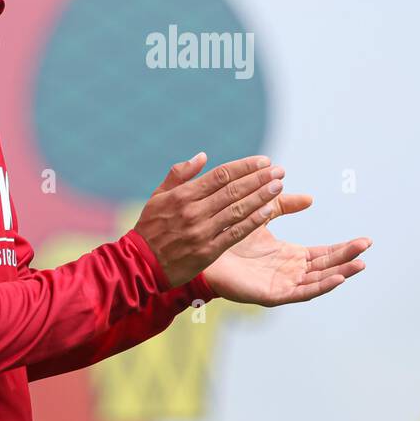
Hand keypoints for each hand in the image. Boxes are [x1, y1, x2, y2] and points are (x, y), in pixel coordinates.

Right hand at [133, 152, 289, 287]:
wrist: (140, 264)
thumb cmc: (150, 228)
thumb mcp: (158, 196)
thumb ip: (179, 174)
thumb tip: (203, 156)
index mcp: (183, 195)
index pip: (221, 175)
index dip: (245, 166)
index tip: (264, 161)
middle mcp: (194, 211)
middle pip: (233, 190)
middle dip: (259, 179)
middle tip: (279, 170)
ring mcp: (202, 231)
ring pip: (238, 209)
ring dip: (261, 197)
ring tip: (279, 187)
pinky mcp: (208, 251)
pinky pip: (235, 233)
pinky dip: (253, 220)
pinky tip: (269, 211)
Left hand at [202, 202, 370, 306]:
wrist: (199, 249)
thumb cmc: (226, 235)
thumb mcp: (260, 214)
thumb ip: (281, 205)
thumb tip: (309, 197)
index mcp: (288, 256)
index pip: (323, 253)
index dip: (343, 248)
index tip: (364, 240)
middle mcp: (288, 272)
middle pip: (326, 266)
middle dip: (347, 257)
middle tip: (367, 246)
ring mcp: (281, 284)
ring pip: (317, 280)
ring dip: (340, 272)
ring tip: (360, 264)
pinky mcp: (271, 294)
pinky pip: (300, 292)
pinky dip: (320, 286)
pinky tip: (336, 278)